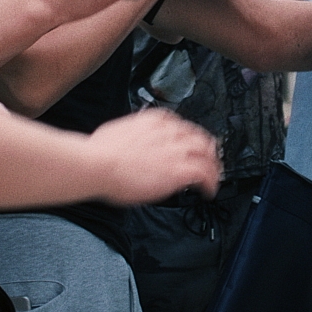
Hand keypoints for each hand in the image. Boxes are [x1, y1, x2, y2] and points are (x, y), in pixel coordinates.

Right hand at [87, 109, 220, 201]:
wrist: (98, 164)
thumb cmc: (100, 153)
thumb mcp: (118, 133)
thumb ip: (132, 136)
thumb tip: (129, 143)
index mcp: (154, 121)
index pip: (181, 126)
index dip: (187, 138)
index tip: (186, 145)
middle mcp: (169, 132)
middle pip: (199, 137)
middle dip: (205, 149)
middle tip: (207, 160)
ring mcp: (177, 150)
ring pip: (207, 154)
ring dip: (212, 166)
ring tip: (213, 176)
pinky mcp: (180, 170)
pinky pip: (205, 174)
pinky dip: (211, 182)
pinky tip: (209, 190)